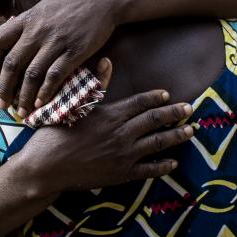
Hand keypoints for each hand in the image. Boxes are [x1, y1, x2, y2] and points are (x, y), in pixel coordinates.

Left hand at [0, 0, 118, 115]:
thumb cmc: (71, 2)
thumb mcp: (43, 7)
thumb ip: (27, 24)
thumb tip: (10, 41)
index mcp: (27, 19)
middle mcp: (37, 31)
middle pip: (12, 63)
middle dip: (3, 87)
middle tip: (1, 104)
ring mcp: (56, 42)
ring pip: (32, 74)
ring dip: (23, 96)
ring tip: (20, 111)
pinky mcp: (74, 52)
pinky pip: (55, 75)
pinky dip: (45, 92)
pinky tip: (40, 103)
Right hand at [16, 59, 193, 192]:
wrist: (46, 168)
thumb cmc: (55, 133)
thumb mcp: (74, 104)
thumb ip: (96, 84)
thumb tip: (107, 61)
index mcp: (111, 115)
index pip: (141, 102)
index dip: (156, 98)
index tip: (167, 95)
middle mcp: (122, 134)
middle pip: (155, 120)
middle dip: (174, 114)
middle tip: (189, 109)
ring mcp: (124, 156)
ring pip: (158, 143)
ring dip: (176, 136)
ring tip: (190, 131)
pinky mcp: (121, 175)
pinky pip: (148, 170)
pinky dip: (163, 166)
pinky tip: (173, 162)